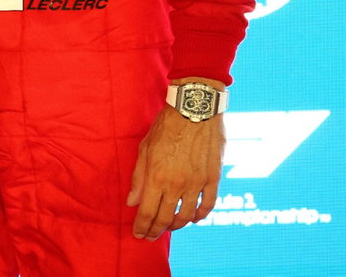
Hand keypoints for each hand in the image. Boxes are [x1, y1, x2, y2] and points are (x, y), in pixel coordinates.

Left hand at [127, 83, 224, 239]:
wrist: (194, 109)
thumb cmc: (166, 126)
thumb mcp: (145, 148)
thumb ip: (139, 177)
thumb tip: (132, 202)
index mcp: (157, 177)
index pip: (148, 212)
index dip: (143, 226)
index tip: (139, 234)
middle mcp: (177, 184)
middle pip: (166, 218)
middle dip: (156, 230)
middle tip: (150, 235)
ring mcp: (197, 183)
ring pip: (187, 215)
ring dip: (177, 225)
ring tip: (169, 226)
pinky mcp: (213, 178)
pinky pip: (208, 205)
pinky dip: (200, 216)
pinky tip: (193, 218)